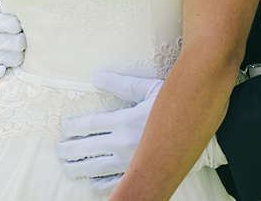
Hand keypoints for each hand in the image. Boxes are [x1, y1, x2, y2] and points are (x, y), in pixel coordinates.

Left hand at [57, 71, 225, 191]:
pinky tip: (92, 183)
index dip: (73, 128)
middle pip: (88, 149)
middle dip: (70, 150)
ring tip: (68, 167)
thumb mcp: (149, 88)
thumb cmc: (176, 103)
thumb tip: (94, 76)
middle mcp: (125, 144)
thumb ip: (120, 83)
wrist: (201, 125)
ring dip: (80, 168)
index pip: (89, 125)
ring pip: (98, 168)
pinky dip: (103, 184)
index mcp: (124, 121)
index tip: (64, 129)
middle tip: (59, 151)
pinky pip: (118, 183)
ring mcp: (132, 162)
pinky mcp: (141, 172)